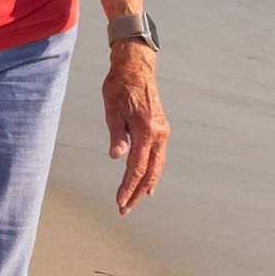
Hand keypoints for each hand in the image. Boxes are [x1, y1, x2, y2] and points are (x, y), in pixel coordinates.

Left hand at [102, 39, 168, 212]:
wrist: (136, 66)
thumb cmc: (119, 85)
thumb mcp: (112, 109)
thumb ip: (116, 134)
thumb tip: (117, 157)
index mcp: (146, 129)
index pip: (137, 167)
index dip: (128, 187)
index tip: (119, 202)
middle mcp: (159, 133)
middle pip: (150, 171)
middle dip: (137, 192)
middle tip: (124, 210)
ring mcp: (162, 131)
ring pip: (157, 166)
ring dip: (145, 184)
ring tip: (134, 201)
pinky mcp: (161, 128)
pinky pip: (158, 156)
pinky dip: (152, 171)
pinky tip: (147, 183)